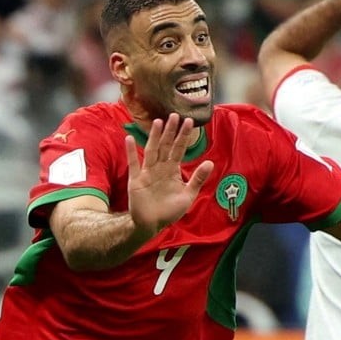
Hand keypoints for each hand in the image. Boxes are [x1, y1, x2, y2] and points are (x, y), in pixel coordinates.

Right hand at [125, 113, 213, 234]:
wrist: (152, 224)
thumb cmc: (170, 210)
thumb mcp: (188, 195)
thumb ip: (198, 179)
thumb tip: (210, 162)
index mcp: (173, 170)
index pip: (179, 149)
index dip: (183, 136)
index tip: (189, 122)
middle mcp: (160, 168)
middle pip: (166, 146)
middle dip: (170, 131)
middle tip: (174, 115)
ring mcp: (147, 173)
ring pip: (152, 151)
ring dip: (154, 137)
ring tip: (157, 122)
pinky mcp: (136, 180)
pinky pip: (134, 164)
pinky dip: (131, 152)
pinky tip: (129, 139)